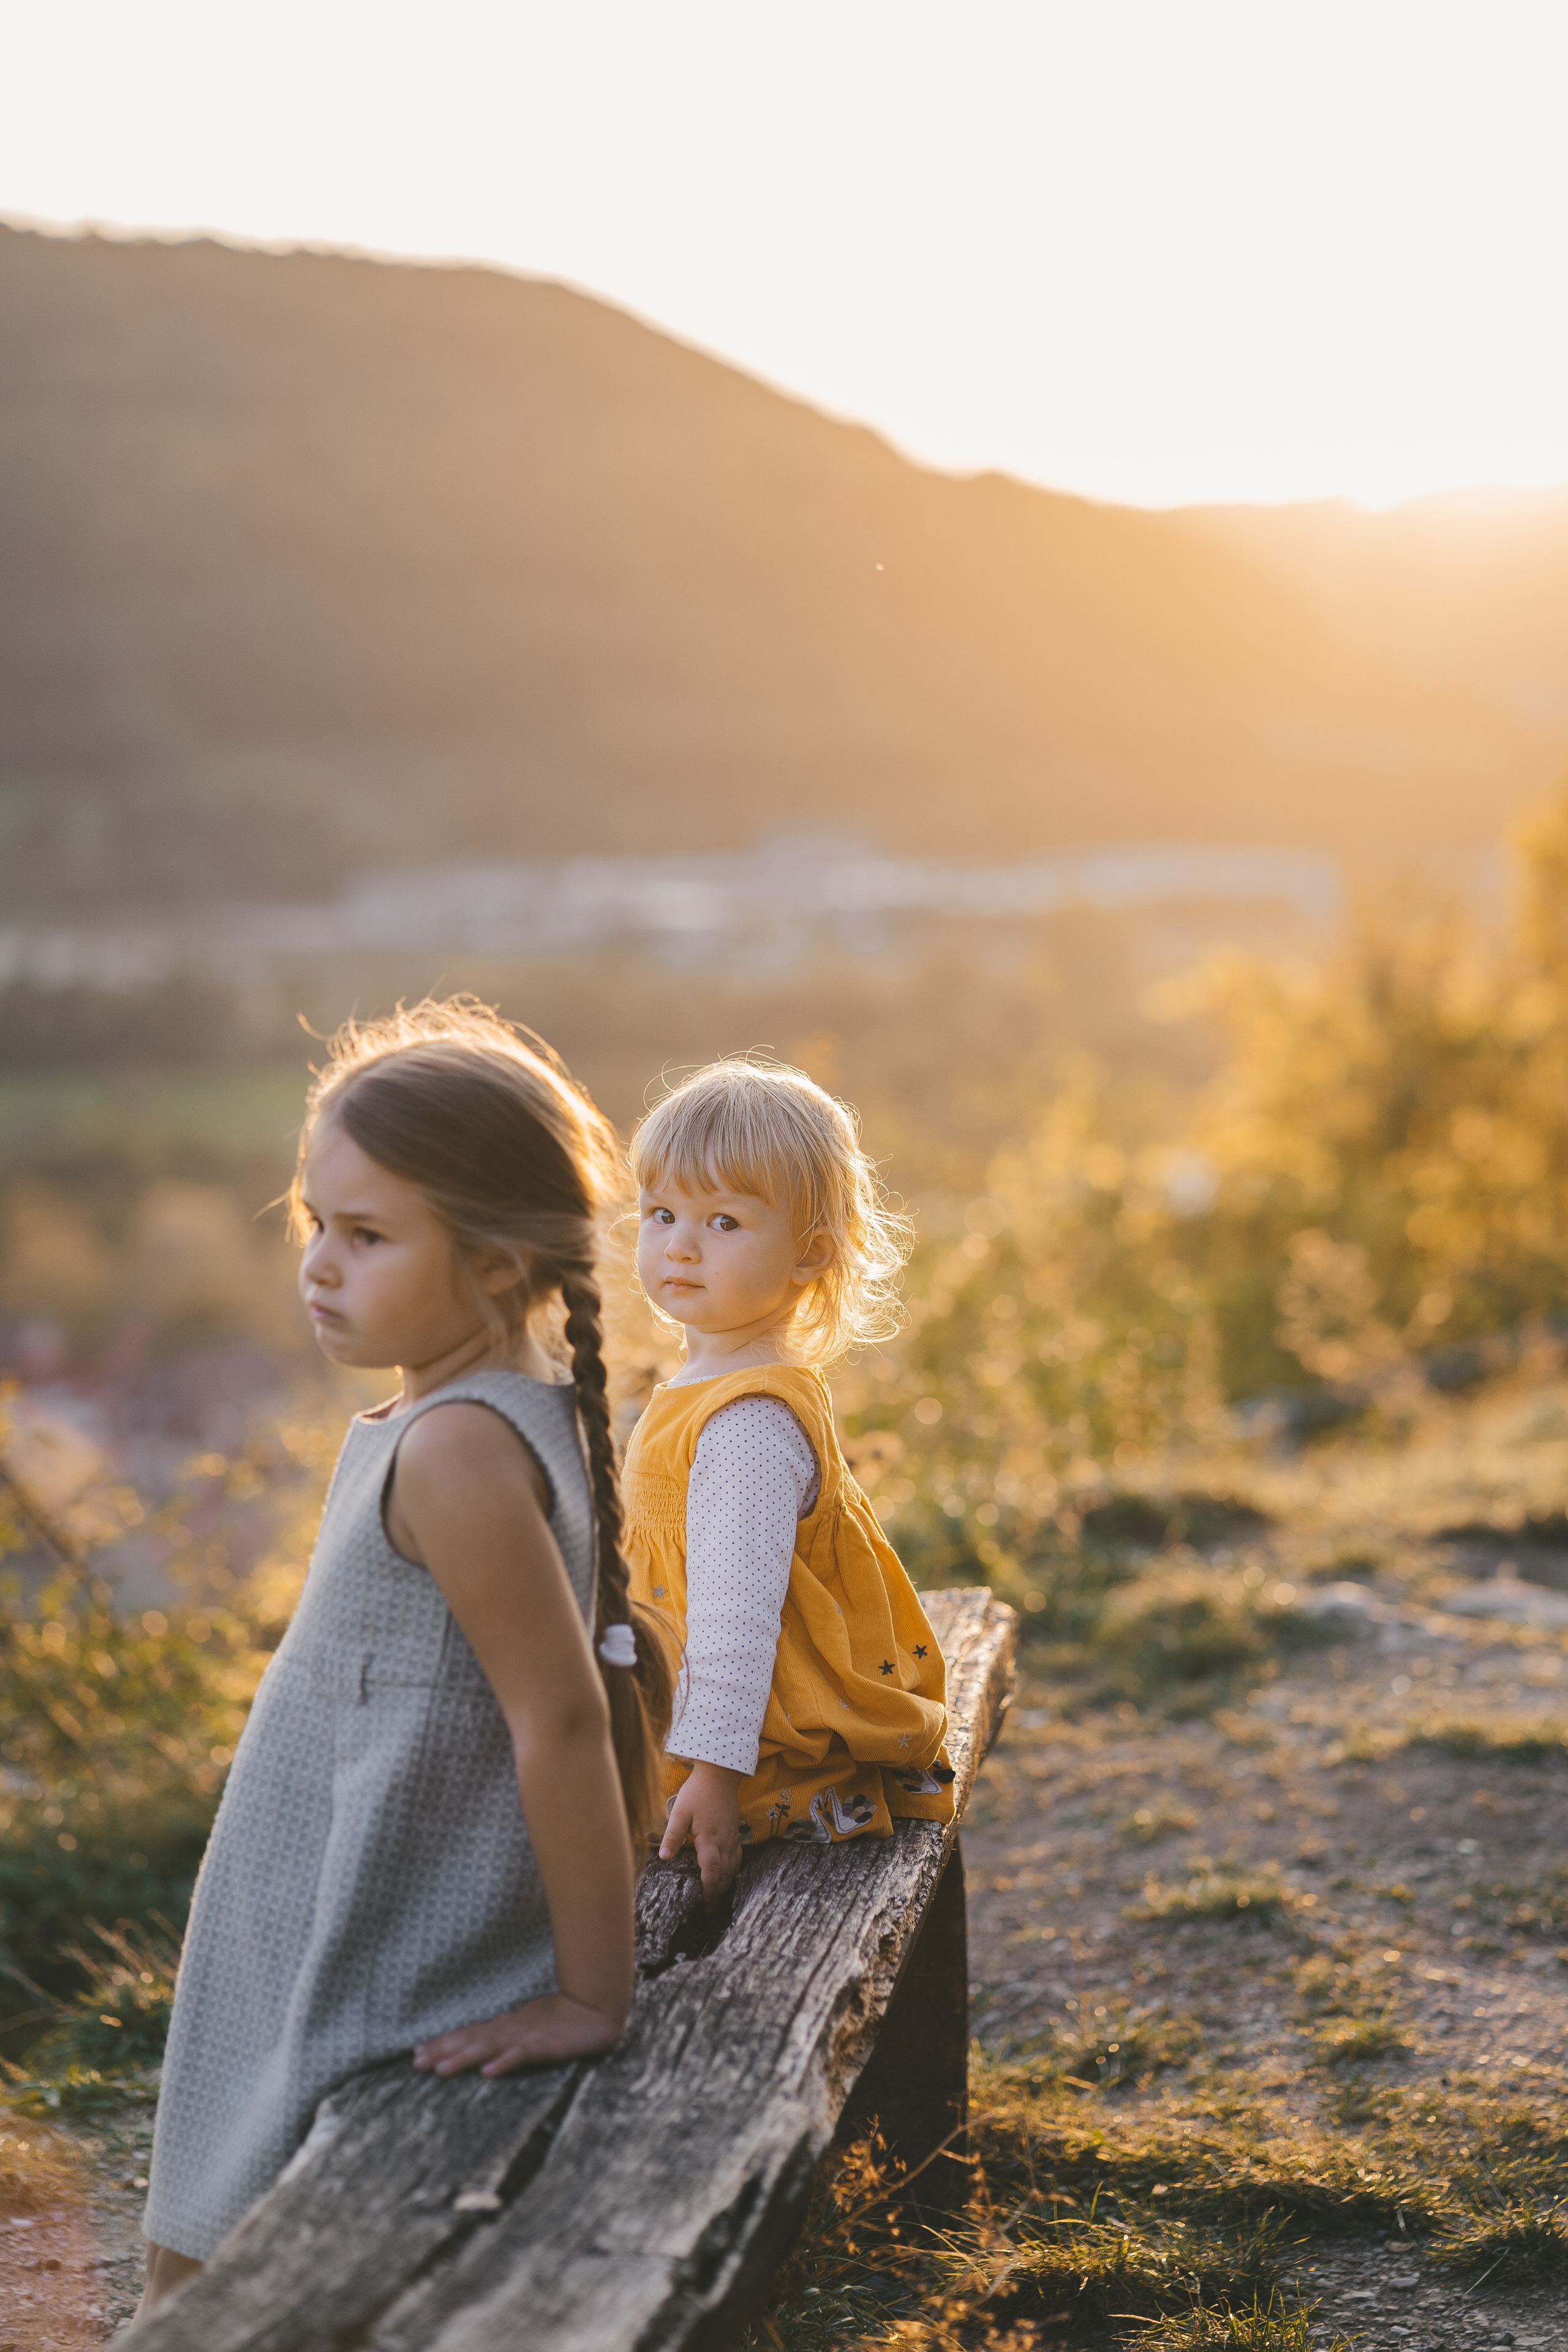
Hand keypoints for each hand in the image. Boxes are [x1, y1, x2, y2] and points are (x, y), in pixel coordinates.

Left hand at [412, 1990, 624, 2077]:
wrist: (595, 2008)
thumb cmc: (562, 2018)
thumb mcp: (529, 2025)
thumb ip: (507, 2032)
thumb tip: (485, 2036)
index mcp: (505, 2027)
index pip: (468, 2035)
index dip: (443, 2043)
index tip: (416, 2053)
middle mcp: (510, 2030)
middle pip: (471, 2040)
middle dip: (443, 2051)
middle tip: (416, 2062)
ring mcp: (526, 2037)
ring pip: (489, 2047)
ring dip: (464, 2057)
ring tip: (441, 2069)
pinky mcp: (544, 2045)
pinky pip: (521, 2055)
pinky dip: (504, 2062)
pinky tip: (489, 2071)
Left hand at [660, 1760, 743, 1902]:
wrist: (720, 1774)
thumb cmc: (697, 1792)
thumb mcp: (680, 1811)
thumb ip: (673, 1835)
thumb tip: (664, 1857)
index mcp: (710, 1839)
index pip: (712, 1870)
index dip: (709, 1888)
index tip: (703, 1903)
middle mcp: (724, 1842)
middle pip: (724, 1874)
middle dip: (717, 1893)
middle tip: (708, 1909)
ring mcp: (732, 1838)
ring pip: (733, 1868)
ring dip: (725, 1884)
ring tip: (716, 1898)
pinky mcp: (735, 1832)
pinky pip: (737, 1858)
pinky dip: (733, 1871)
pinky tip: (728, 1875)